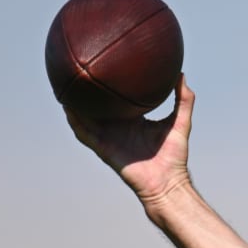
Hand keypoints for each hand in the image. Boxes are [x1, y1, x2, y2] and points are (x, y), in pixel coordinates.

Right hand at [65, 74, 193, 207]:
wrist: (167, 182)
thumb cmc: (175, 156)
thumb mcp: (180, 123)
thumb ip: (183, 100)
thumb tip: (181, 74)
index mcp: (133, 120)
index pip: (117, 99)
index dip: (111, 85)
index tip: (106, 65)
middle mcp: (118, 126)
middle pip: (98, 105)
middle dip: (87, 90)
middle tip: (77, 68)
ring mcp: (109, 137)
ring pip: (85, 116)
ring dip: (74, 102)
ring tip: (63, 83)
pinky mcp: (103, 148)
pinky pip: (84, 133)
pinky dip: (75, 120)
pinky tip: (68, 106)